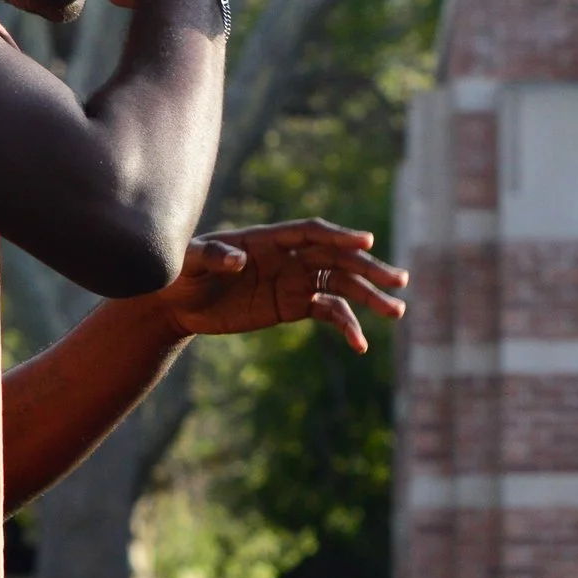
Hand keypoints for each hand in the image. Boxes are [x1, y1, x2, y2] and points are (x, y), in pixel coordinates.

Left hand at [156, 220, 407, 352]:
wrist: (177, 302)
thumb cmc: (180, 273)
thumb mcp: (188, 262)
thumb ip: (212, 256)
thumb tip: (238, 260)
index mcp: (268, 239)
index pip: (312, 233)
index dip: (339, 235)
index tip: (367, 241)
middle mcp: (289, 257)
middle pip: (338, 258)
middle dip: (369, 268)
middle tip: (399, 281)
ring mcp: (295, 281)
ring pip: (342, 285)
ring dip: (370, 298)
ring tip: (397, 312)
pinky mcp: (294, 306)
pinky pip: (329, 313)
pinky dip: (347, 326)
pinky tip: (360, 344)